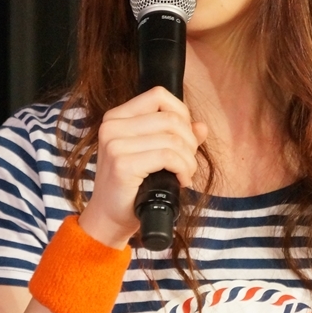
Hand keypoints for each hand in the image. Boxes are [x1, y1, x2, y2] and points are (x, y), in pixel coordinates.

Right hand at [78, 86, 207, 248]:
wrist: (110, 217)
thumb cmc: (132, 186)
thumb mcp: (153, 155)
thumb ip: (176, 137)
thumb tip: (201, 127)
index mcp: (117, 117)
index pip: (158, 95)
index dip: (181, 114)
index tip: (185, 138)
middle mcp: (112, 126)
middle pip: (170, 118)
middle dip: (189, 142)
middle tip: (187, 163)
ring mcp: (115, 144)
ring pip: (172, 139)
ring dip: (188, 160)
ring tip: (184, 174)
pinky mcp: (122, 164)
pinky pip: (168, 156)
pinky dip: (182, 169)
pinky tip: (180, 180)